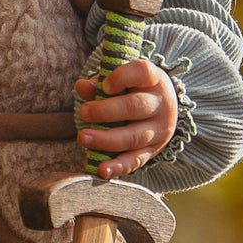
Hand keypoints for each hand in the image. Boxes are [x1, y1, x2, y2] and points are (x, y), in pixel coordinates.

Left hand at [73, 57, 177, 180]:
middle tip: (83, 112)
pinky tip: (101, 170)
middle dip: (106, 111)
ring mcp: (159, 129)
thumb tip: (81, 87)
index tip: (104, 85)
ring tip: (83, 137)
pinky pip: (136, 160)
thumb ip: (100, 83)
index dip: (122, 78)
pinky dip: (118, 166)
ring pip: (134, 136)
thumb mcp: (121, 81)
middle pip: (135, 107)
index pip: (142, 72)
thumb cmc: (134, 90)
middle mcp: (161, 104)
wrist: (161, 109)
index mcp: (154, 79)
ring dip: (106, 139)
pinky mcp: (153, 151)